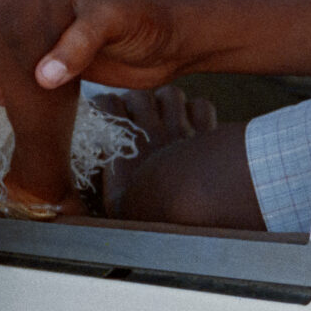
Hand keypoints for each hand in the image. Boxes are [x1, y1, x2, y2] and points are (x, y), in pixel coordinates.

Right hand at [0, 0, 185, 95]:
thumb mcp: (109, 26)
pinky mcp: (52, 60)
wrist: (170, 48)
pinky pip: (14, 71)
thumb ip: (75, 47)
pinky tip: (6, 101)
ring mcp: (42, 33)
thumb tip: (40, 78)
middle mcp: (37, 6)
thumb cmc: (142, 21)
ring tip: (2, 98)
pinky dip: (5, 86)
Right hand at [89, 86, 218, 214]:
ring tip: (163, 111)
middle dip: (135, 101)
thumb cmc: (145, 214)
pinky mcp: (206, 135)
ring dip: (164, 100)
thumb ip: (111, 175)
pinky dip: (196, 109)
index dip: (106, 105)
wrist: (182, 216)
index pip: (109, 105)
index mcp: (126, 143)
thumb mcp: (116, 199)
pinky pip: (201, 106)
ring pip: (170, 94)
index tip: (105, 111)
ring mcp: (180, 130)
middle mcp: (152, 131)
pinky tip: (191, 119)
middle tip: (135, 112)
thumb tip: (105, 163)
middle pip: (139, 96)